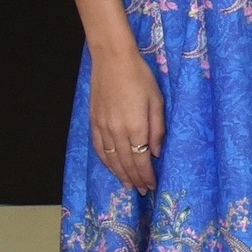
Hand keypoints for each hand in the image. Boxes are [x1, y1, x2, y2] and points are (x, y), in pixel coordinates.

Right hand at [90, 39, 164, 193]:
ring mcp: (102, 127)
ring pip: (110, 158)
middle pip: (125, 162)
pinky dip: (105, 161)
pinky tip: (111, 167)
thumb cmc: (140, 77)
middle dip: (135, 179)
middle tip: (142, 191)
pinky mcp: (93, 121)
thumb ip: (157, 129)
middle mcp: (117, 131)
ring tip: (129, 185)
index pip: (141, 159)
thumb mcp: (157, 101)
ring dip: (120, 174)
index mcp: (135, 126)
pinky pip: (98, 148)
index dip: (146, 175)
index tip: (152, 186)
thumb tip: (156, 152)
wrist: (112, 60)